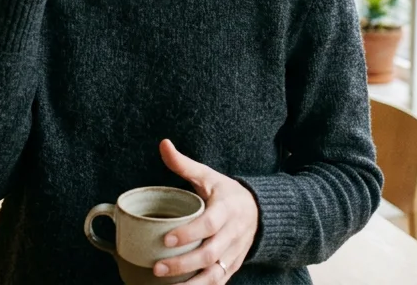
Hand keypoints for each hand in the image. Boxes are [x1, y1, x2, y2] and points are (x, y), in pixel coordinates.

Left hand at [153, 140, 259, 282]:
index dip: (189, 233)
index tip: (166, 239)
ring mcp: (235, 253)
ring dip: (192, 283)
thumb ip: (184, 164)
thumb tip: (163, 144)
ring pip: (216, 273)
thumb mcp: (208, 176)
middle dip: (183, 263)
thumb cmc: (226, 192)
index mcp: (227, 209)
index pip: (209, 223)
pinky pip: (220, 282)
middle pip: (210, 253)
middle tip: (157, 267)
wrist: (259, 211)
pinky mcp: (234, 266)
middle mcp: (234, 233)